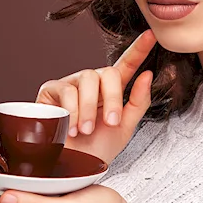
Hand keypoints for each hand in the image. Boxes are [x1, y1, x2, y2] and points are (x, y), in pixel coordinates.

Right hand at [35, 29, 156, 165]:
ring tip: (85, 131)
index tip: (151, 35)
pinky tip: (69, 128)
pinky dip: (71, 111)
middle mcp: (91, 83)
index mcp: (111, 90)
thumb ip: (138, 102)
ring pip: (87, 80)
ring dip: (89, 109)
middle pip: (107, 72)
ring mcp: (71, 84)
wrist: (70, 167)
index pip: (126, 65)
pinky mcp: (51, 89)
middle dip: (112, 98)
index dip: (138, 50)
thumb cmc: (95, 149)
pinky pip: (67, 90)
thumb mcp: (124, 128)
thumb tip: (148, 74)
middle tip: (110, 123)